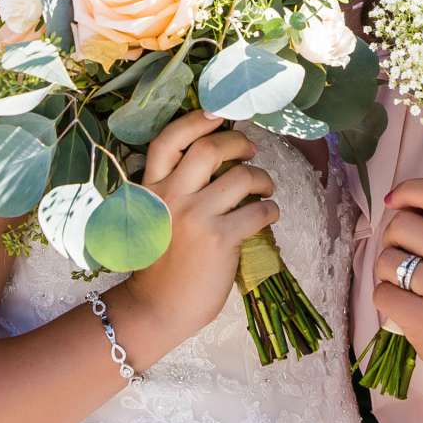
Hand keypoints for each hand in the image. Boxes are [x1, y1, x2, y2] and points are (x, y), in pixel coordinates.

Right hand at [112, 112, 277, 350]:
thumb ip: (176, 190)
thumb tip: (220, 164)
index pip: (167, 141)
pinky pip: (258, 211)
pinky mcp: (220, 239)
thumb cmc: (159, 264)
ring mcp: (196, 217)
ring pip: (241, 177)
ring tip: (265, 187)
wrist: (155, 308)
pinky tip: (270, 215)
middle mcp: (171, 197)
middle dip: (238, 143)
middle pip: (209, 148)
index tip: (217, 115)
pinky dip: (271, 209)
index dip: (194, 121)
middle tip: (250, 150)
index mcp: (151, 189)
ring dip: (262, 178)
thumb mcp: (155, 218)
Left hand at [369, 179, 422, 404]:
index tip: (394, 201)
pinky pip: (382, 293)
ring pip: (386, 259)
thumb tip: (404, 200)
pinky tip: (406, 307)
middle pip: (401, 224)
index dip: (408, 191)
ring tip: (409, 286)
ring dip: (388, 272)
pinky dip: (386, 300)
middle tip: (406, 258)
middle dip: (393, 240)